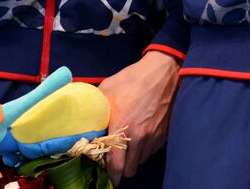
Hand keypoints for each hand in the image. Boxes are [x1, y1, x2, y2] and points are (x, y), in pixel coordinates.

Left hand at [96, 51, 181, 183]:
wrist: (163, 71)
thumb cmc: (133, 79)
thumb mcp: (107, 90)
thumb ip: (95, 110)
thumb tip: (83, 120)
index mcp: (122, 128)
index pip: (116, 164)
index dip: (111, 176)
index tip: (107, 178)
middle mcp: (140, 137)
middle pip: (130, 169)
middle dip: (122, 168)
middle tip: (116, 160)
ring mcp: (155, 136)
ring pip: (141, 160)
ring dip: (134, 158)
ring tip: (128, 146)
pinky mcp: (165, 132)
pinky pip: (152, 150)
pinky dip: (146, 148)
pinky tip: (142, 136)